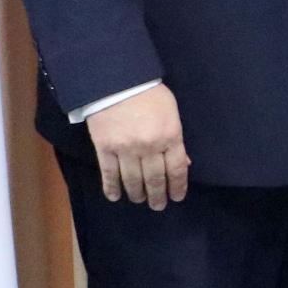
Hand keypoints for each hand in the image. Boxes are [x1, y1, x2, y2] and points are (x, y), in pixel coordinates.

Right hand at [88, 83, 190, 209]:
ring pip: (132, 179)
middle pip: (154, 178)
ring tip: (140, 200)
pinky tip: (115, 196)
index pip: (176, 169)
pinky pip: (109, 173)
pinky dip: (111, 187)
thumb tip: (182, 163)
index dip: (177, 186)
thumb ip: (176, 138)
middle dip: (157, 195)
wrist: (116, 81)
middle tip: (158, 206)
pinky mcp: (105, 148)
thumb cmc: (149, 94)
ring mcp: (126, 149)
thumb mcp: (171, 112)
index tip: (176, 197)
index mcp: (170, 136)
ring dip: (137, 194)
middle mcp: (149, 146)